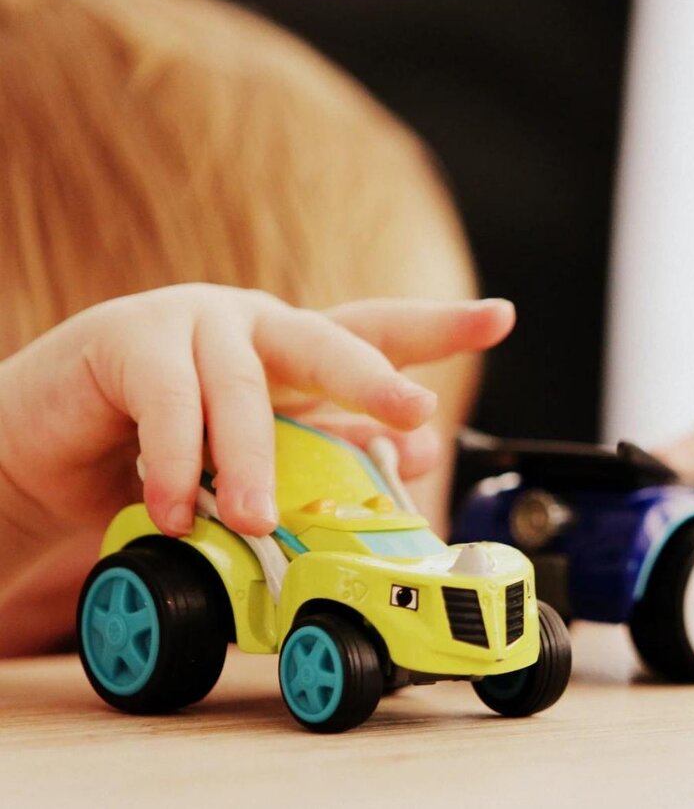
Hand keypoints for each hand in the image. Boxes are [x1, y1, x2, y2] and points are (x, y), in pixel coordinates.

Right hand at [0, 285, 513, 559]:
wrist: (48, 450)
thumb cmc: (162, 454)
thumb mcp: (254, 460)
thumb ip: (324, 452)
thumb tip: (412, 455)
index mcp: (292, 349)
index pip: (375, 330)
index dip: (439, 325)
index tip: (502, 316)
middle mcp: (253, 325)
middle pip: (327, 340)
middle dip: (374, 378)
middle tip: (413, 411)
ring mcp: (192, 323)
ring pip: (244, 390)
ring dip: (254, 463)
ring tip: (255, 520)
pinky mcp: (127, 339)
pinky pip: (168, 403)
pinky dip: (177, 464)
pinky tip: (177, 509)